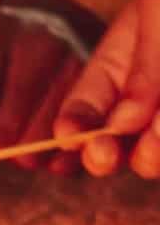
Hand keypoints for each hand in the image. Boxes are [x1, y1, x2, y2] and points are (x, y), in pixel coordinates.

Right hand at [56, 0, 159, 177]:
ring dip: (152, 153)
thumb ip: (144, 70)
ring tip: (157, 141)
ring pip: (152, 154)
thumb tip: (122, 124)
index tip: (72, 140)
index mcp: (116, 71)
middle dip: (106, 153)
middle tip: (109, 153)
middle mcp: (141, 101)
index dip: (72, 130)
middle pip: (113, 144)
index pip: (81, 111)